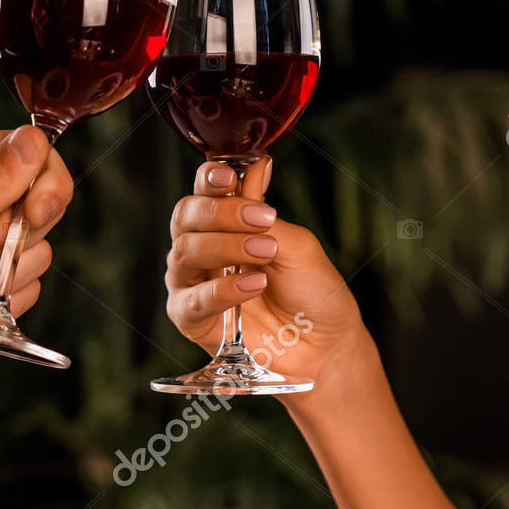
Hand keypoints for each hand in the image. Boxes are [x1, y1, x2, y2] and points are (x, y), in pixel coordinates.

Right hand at [165, 160, 368, 394]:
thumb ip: (265, 213)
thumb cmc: (311, 292)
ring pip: (184, 252)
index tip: (229, 176)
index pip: (202, 190)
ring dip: (225, 247)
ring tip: (266, 253)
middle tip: (263, 219)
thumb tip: (256, 163)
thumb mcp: (297, 245)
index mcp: (223, 223)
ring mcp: (192, 283)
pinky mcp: (191, 320)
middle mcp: (201, 248)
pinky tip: (253, 284)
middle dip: (220, 213)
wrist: (324, 344)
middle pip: (185, 217)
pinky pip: (192, 300)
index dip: (209, 179)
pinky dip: (222, 290)